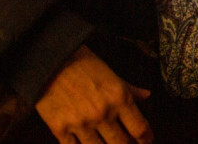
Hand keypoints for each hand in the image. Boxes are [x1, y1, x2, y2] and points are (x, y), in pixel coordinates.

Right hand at [35, 46, 151, 143]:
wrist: (50, 61)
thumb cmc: (83, 64)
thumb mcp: (112, 74)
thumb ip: (130, 88)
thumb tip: (146, 95)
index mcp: (119, 98)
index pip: (140, 128)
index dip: (146, 139)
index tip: (146, 141)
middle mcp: (102, 113)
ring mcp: (81, 123)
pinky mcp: (60, 129)